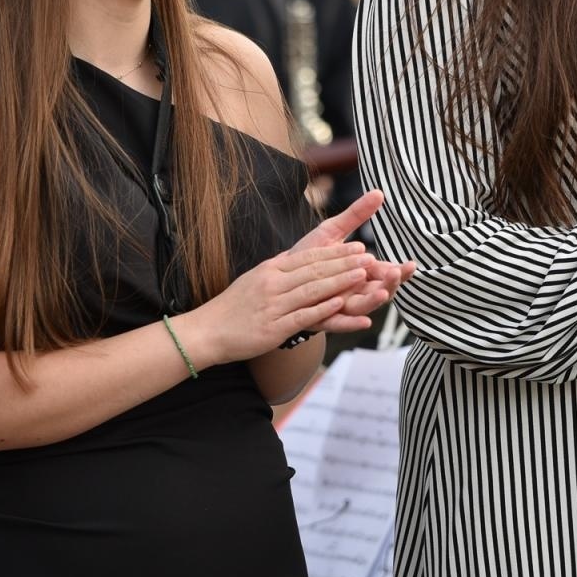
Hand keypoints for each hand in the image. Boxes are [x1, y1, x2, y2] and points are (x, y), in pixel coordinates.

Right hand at [185, 243, 374, 365]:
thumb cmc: (233, 306)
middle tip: (369, 257)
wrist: (208, 330)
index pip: (308, 257)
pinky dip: (325, 310)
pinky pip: (304, 317)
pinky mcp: (274, 327)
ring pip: (313, 290)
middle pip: (315, 270)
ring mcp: (273, 305)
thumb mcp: (255, 279)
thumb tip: (295, 256)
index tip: (357, 247)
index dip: (335, 252)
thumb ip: (278, 268)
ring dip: (341, 282)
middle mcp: (273, 283)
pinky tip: (344, 305)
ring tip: (363, 276)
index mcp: (271, 269)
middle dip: (344, 263)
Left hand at [290, 189, 415, 332]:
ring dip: (374, 302)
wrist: (278, 276)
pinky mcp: (321, 318)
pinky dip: (351, 324)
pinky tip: (363, 322)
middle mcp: (353, 291)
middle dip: (390, 285)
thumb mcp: (332, 231)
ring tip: (382, 293)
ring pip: (362, 307)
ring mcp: (339, 306)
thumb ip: (355, 215)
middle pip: (378, 291)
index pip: (385, 273)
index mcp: (359, 272)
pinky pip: (339, 324)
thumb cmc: (308, 255)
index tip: (410, 264)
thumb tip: (379, 193)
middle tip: (396, 274)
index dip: (399, 271)